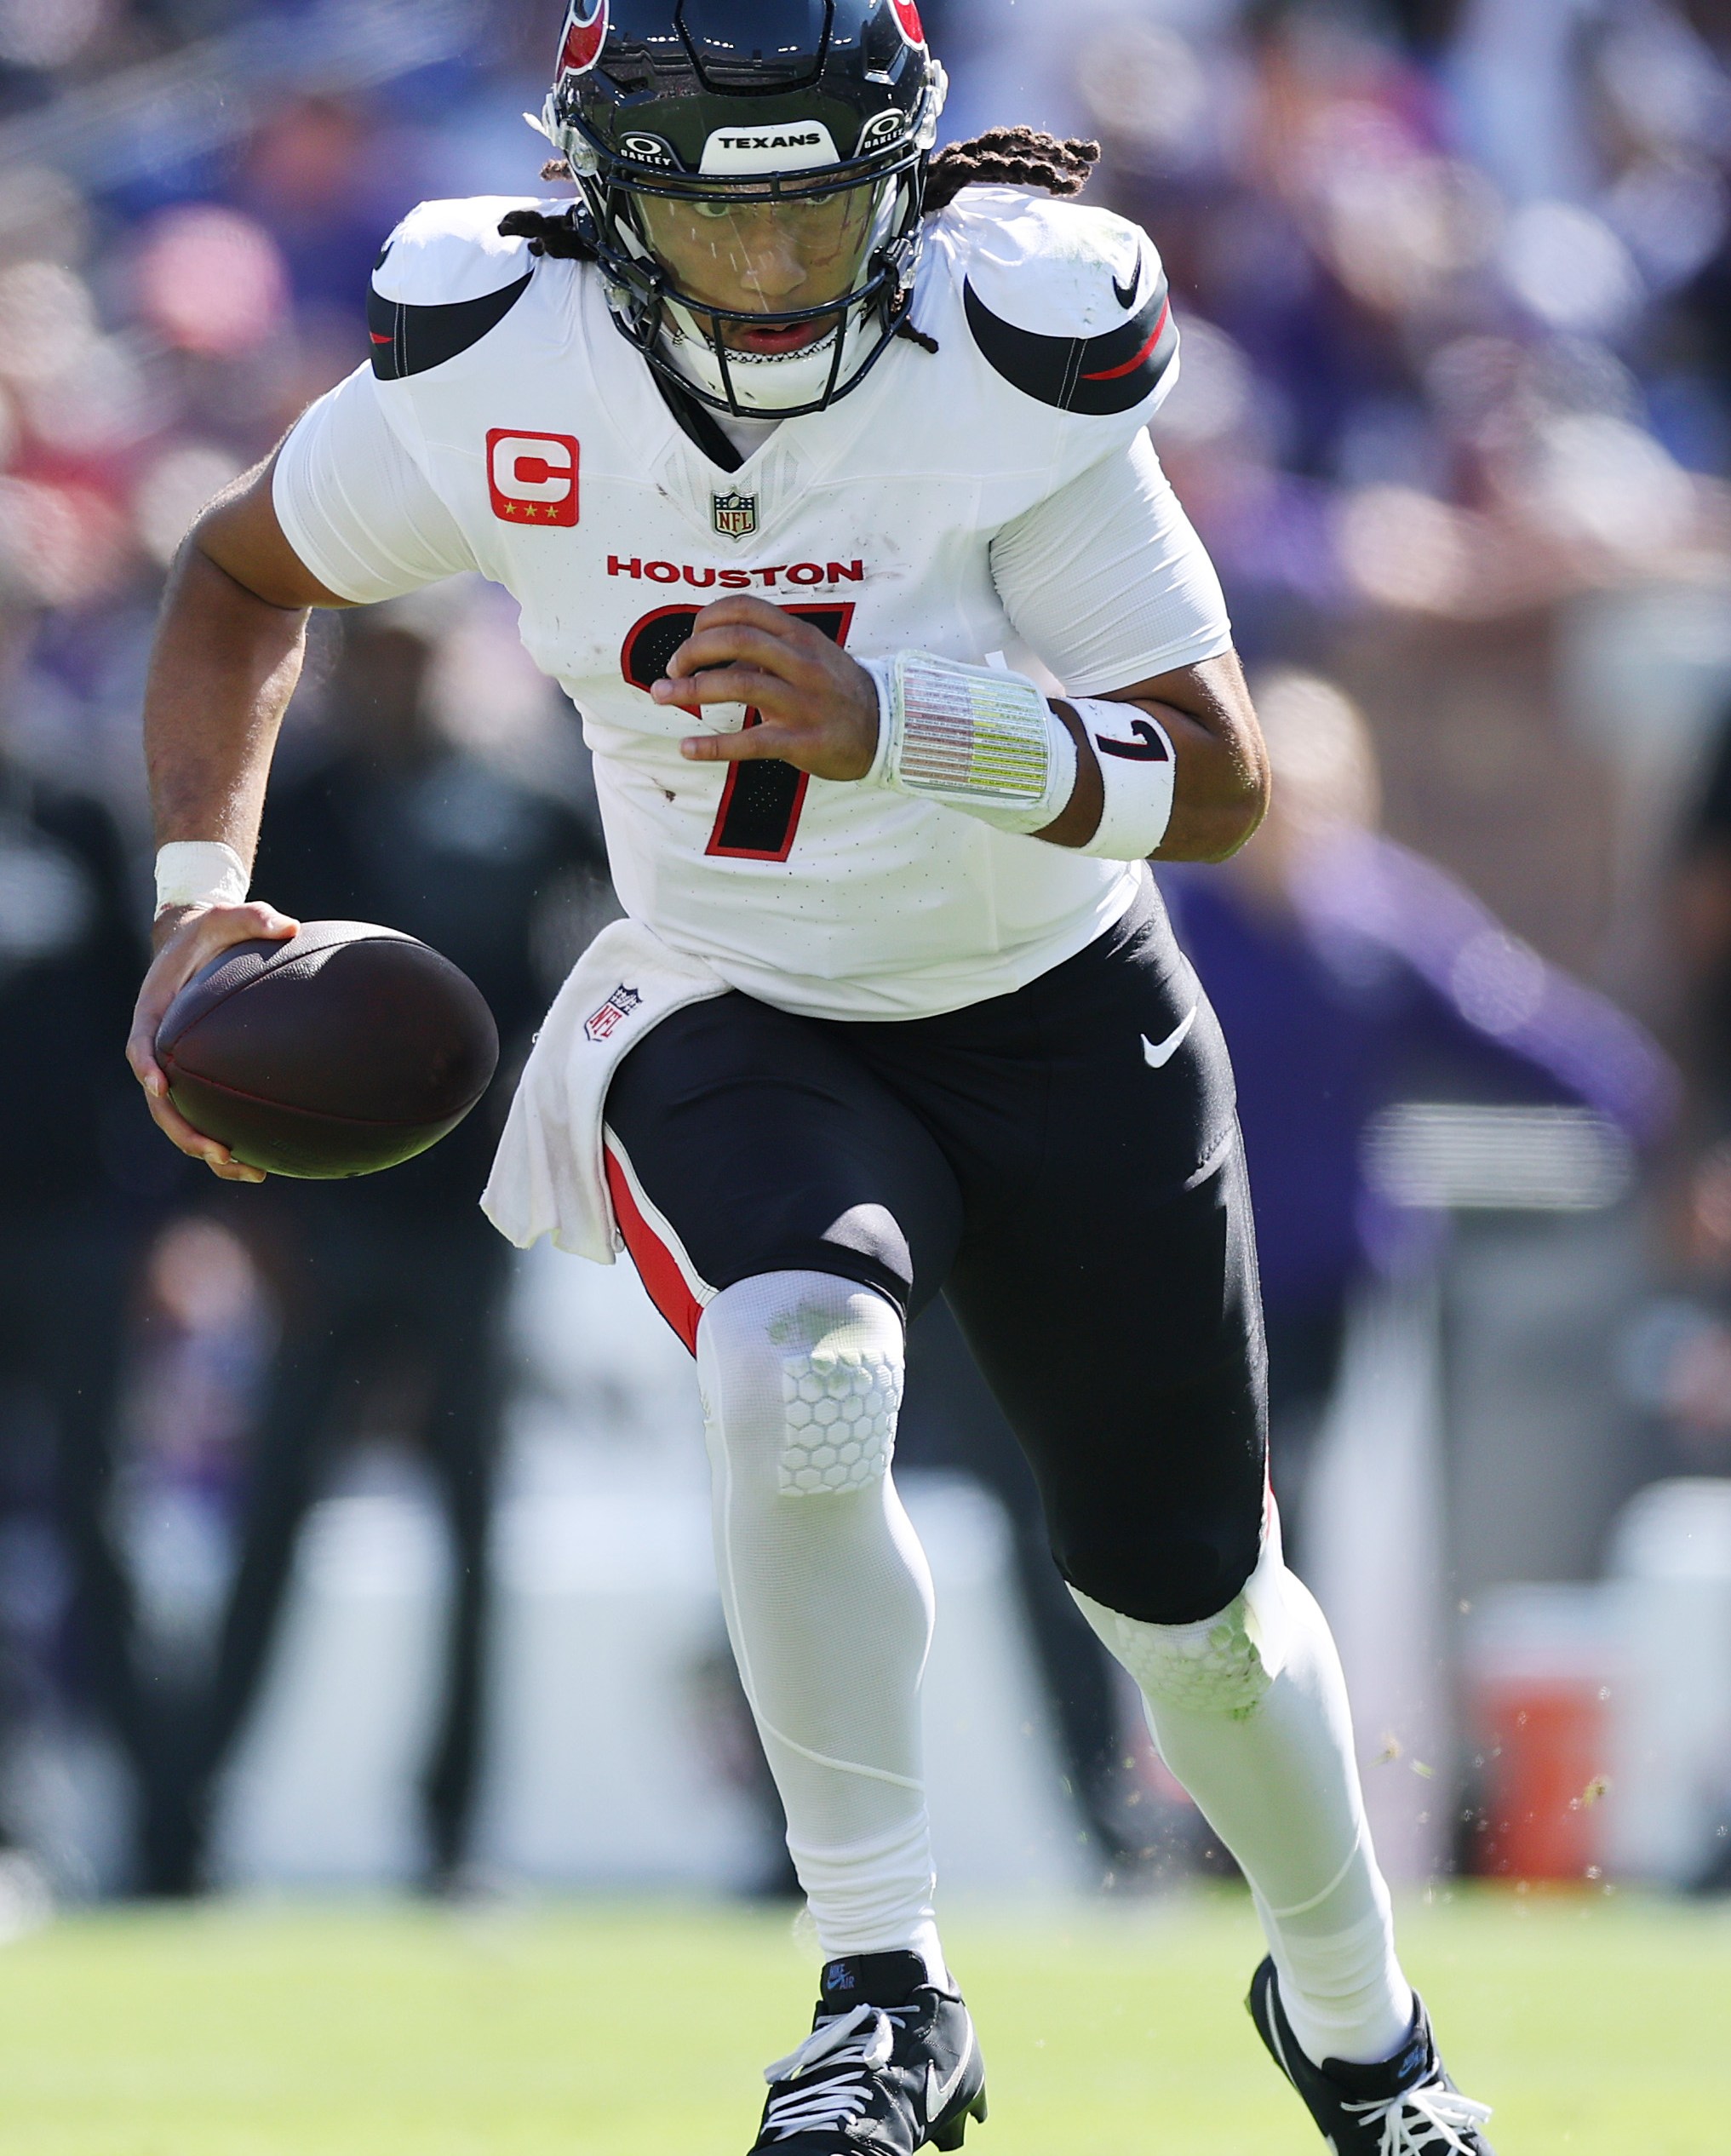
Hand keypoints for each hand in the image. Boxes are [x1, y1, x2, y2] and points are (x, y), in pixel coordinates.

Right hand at [126, 899, 298, 1182]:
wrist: (197, 943)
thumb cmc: (212, 932)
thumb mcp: (228, 917)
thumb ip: (253, 917)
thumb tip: (291, 925)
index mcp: (155, 1013)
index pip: (142, 1046)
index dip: (147, 1067)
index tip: (161, 1085)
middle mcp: (160, 1047)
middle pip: (160, 1102)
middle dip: (184, 1130)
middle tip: (218, 1151)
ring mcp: (177, 1068)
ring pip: (180, 1120)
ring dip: (208, 1150)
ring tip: (251, 1173)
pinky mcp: (197, 1078)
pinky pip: (206, 1116)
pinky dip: (228, 1143)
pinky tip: (265, 1165)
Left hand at [653, 596, 879, 781]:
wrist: (886, 729)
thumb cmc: (837, 690)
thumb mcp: (810, 656)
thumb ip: (767, 650)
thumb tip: (714, 657)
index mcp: (800, 635)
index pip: (743, 609)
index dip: (706, 618)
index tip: (691, 638)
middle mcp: (800, 663)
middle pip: (734, 639)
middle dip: (691, 650)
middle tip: (673, 668)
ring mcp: (802, 702)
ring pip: (737, 685)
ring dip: (689, 689)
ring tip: (662, 696)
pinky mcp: (801, 741)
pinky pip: (749, 742)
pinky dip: (711, 745)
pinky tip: (687, 747)